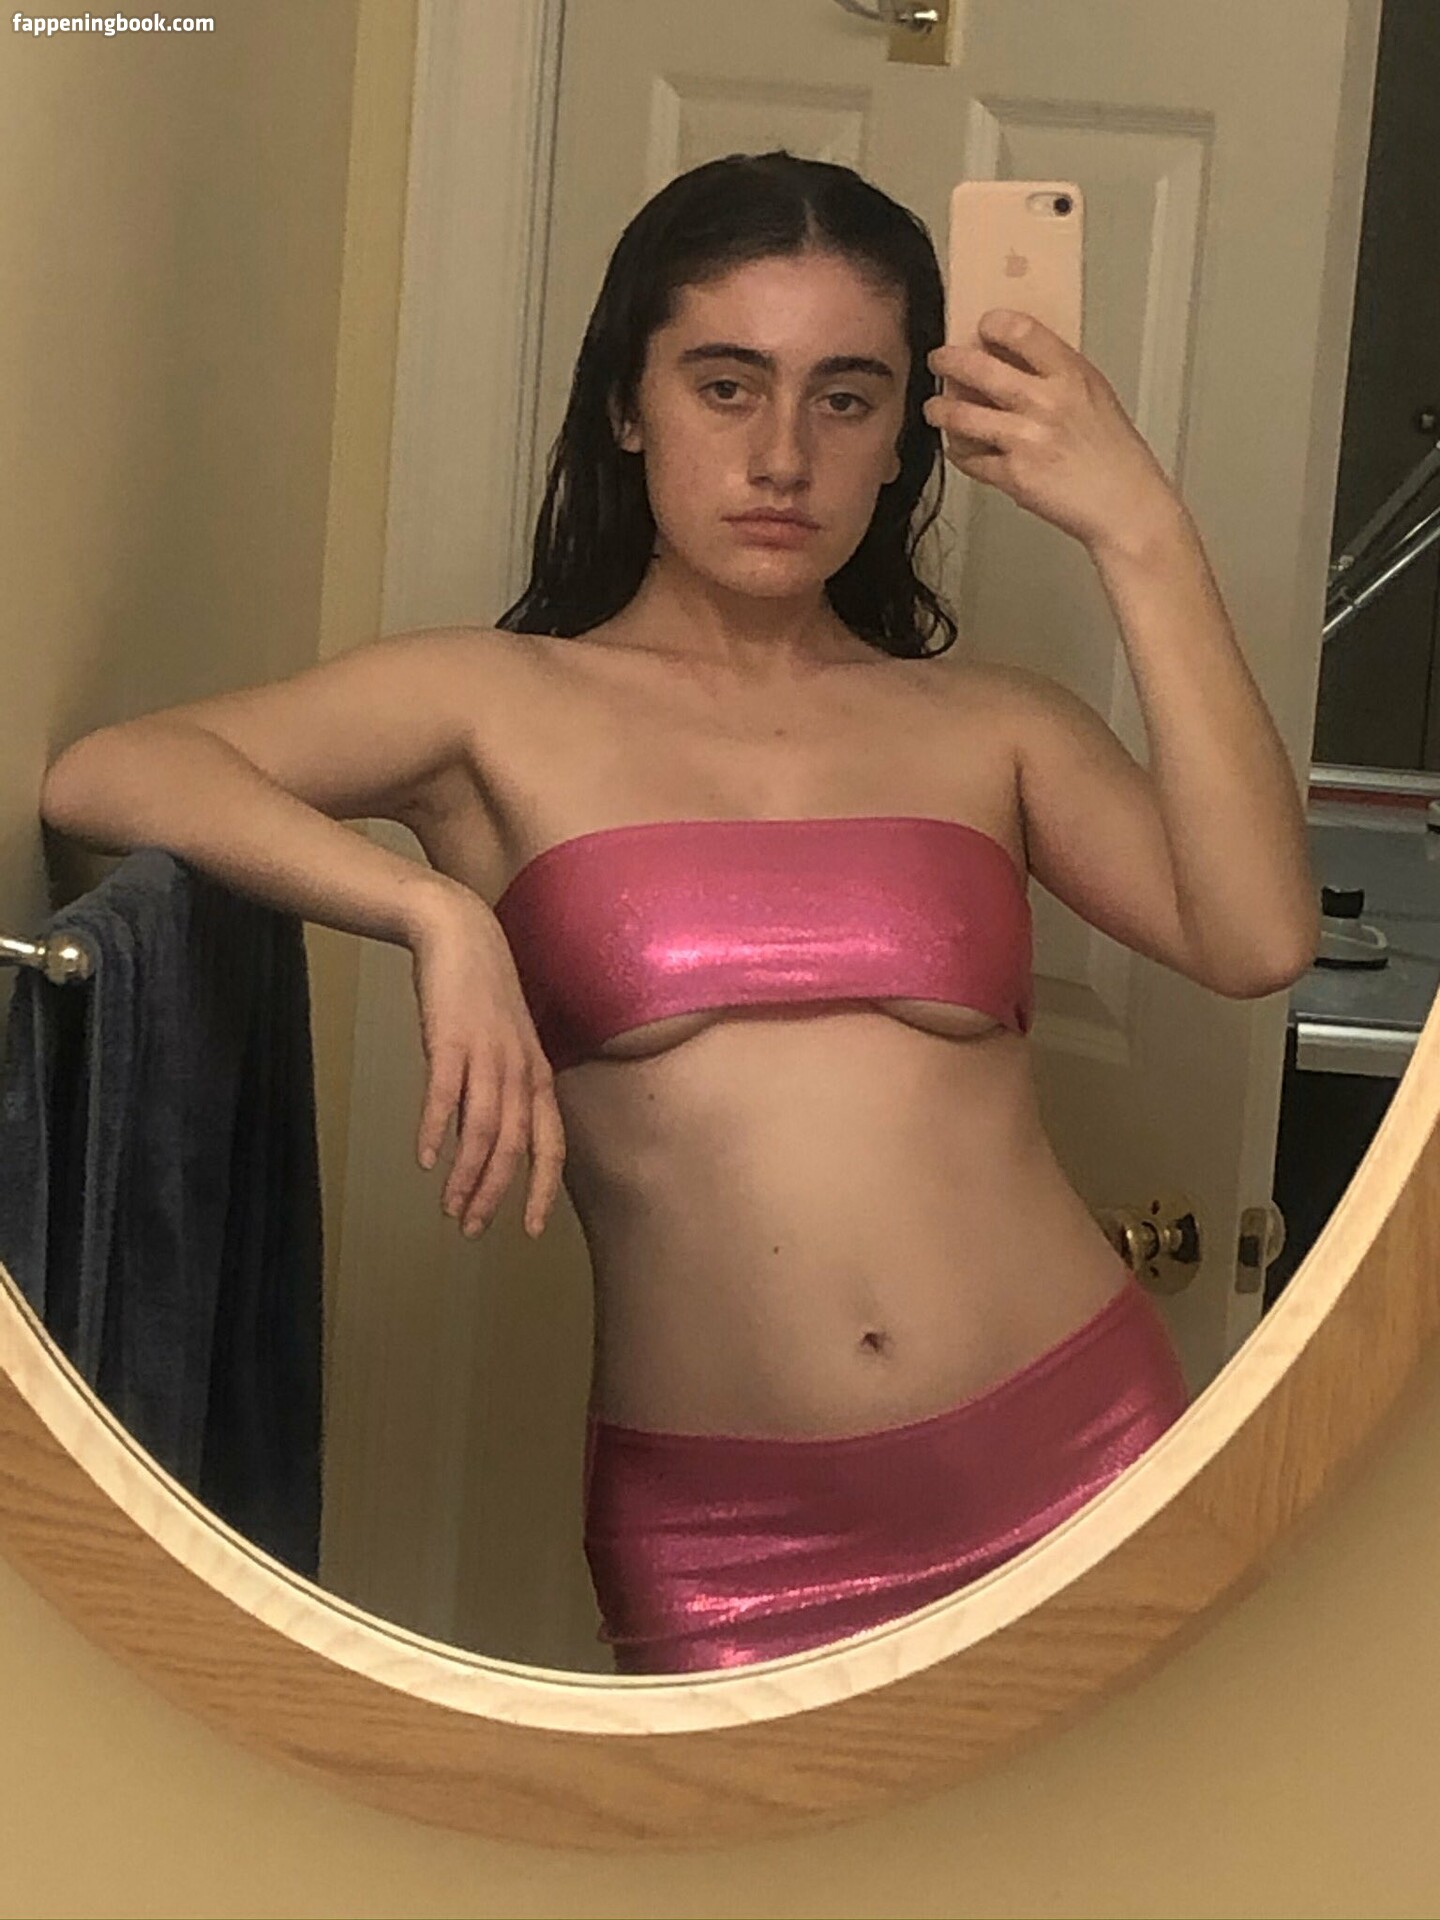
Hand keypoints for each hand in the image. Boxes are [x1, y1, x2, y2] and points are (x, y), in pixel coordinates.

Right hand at [408, 895, 564, 1239]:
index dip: (540, 1190)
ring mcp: (487, 1055)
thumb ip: (506, 1089)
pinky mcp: (451, 1040)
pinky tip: (423, 1158)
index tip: (527, 1229)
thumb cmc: (482, 994)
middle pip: (514, 1147)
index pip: (550, 1145)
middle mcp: (519, 1070)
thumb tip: (490, 1139)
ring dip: (466, 1175)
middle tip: (471, 1228)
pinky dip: (435, 1130)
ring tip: (449, 1207)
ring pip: (483, 1130)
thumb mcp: (508, 1045)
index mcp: (537, 1076)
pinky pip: (445, 1095)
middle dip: (495, 1195)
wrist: (461, 934)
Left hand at [923, 309, 1181, 553]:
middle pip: (978, 368)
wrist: (1125, 506)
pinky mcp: (1013, 475)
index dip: (993, 325)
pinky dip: (960, 452)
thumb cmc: (1115, 456)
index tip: (982, 327)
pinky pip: (970, 459)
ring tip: (935, 408)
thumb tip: (1017, 357)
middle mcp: (1046, 402)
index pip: (1021, 331)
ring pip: (962, 415)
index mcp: (1071, 376)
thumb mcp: (1096, 397)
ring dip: (940, 410)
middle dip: (948, 361)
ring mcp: (1026, 439)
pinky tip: (960, 447)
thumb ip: (1058, 375)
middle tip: (939, 360)